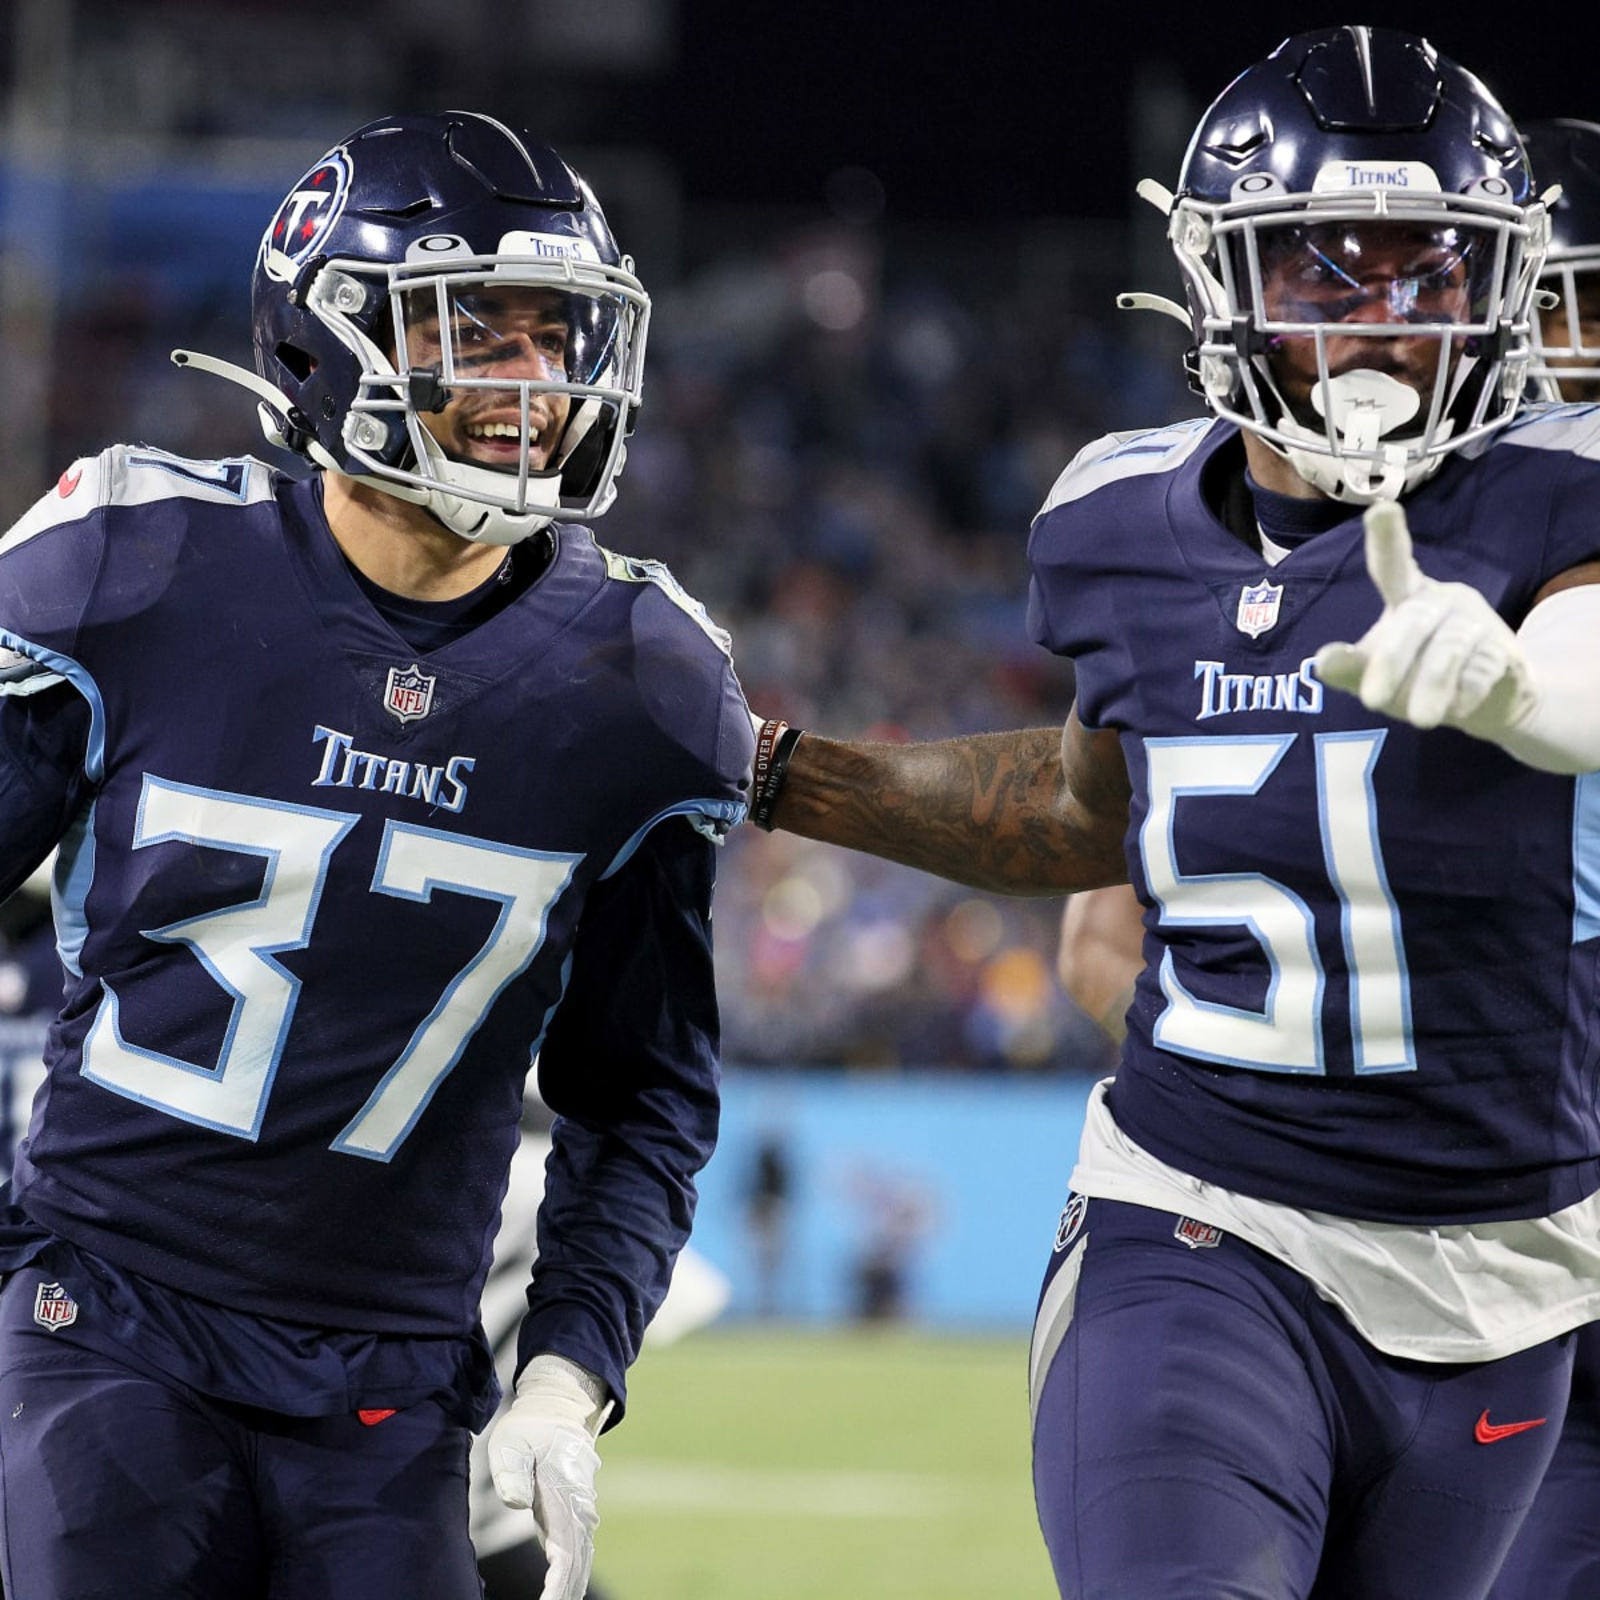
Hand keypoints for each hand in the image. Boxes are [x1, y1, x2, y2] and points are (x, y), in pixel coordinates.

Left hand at [488, 1355, 612, 1599]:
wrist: (558, 1407)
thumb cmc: (530, 1425)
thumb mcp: (512, 1439)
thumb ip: (512, 1469)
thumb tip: (517, 1502)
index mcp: (565, 1493)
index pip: (566, 1549)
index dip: (558, 1582)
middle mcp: (578, 1507)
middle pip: (577, 1563)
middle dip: (564, 1593)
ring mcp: (579, 1511)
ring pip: (580, 1560)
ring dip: (568, 1588)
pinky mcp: (571, 1514)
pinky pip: (575, 1552)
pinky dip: (569, 1577)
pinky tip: (558, 1594)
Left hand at [1314, 501, 1534, 736]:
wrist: (1488, 702)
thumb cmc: (1418, 677)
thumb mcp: (1378, 674)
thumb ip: (1352, 669)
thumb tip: (1320, 663)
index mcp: (1408, 597)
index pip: (1393, 565)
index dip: (1388, 538)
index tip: (1382, 509)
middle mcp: (1443, 601)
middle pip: (1414, 621)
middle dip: (1392, 661)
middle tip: (1371, 700)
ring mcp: (1477, 624)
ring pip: (1451, 649)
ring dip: (1432, 686)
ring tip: (1419, 720)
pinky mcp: (1505, 652)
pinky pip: (1483, 670)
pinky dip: (1465, 693)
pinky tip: (1457, 710)